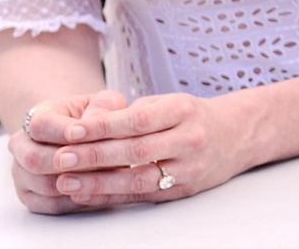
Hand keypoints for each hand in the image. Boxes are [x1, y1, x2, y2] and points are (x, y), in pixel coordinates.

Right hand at [7, 91, 127, 214]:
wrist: (86, 136)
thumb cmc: (96, 117)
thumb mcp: (104, 103)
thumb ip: (102, 108)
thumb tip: (97, 121)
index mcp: (36, 118)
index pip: (40, 126)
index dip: (61, 132)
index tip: (81, 135)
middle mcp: (22, 147)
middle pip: (35, 159)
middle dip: (66, 163)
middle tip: (95, 162)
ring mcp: (23, 174)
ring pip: (43, 185)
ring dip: (75, 183)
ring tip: (106, 177)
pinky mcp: (32, 197)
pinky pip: (51, 205)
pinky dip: (75, 201)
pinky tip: (98, 192)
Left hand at [21, 91, 248, 209]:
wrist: (238, 135)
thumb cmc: (193, 117)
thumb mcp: (170, 103)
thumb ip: (134, 114)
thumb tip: (88, 129)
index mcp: (183, 110)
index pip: (138, 119)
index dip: (104, 126)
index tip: (72, 130)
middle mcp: (190, 139)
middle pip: (136, 150)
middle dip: (94, 155)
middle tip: (60, 158)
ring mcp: (190, 167)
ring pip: (139, 178)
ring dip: (99, 182)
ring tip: (67, 181)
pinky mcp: (185, 190)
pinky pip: (143, 195)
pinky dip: (112, 195)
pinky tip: (87, 194)